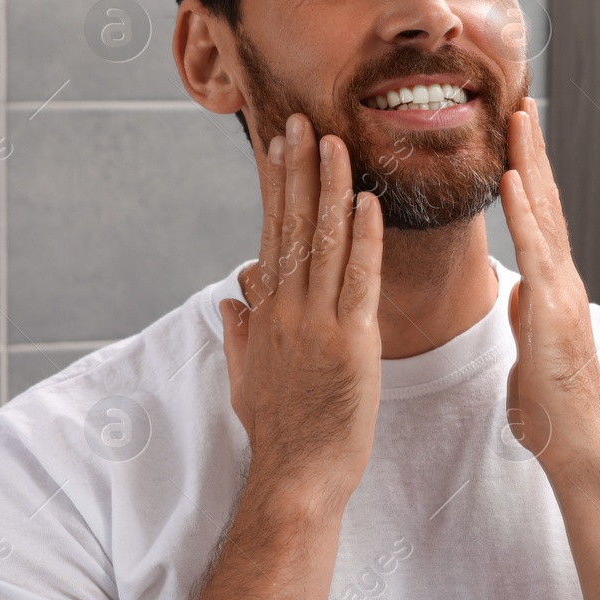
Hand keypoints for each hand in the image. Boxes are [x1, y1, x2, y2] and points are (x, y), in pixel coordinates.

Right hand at [219, 112, 385, 511]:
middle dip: (297, 171)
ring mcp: (317, 324)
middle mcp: (287, 310)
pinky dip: (364, 240)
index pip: (270, 234)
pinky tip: (368, 203)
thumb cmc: (280, 431)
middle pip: (290, 226)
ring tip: (334, 143)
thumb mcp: (249, 377)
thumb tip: (232, 296)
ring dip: (330, 189)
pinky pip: (359, 280)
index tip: (277, 145)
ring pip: (323, 243)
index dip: (275, 187)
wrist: (297, 477)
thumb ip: (241, 332)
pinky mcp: (351, 342)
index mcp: (267, 314)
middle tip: (300, 122)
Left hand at [498, 97, 599, 483]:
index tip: (515, 138)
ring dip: (530, 163)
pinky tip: (509, 175)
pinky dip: (522, 210)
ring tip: (519, 118)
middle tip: (522, 104)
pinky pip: (535, 250)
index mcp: (553, 289)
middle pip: (546, 204)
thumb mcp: (529, 350)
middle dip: (532, 153)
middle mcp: (563, 281)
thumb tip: (515, 291)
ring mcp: (562, 291)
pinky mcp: (554, 308)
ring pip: (545, 214)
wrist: (579, 444)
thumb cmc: (552, 409)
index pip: (539, 221)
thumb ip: (524, 315)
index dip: (528, 176)